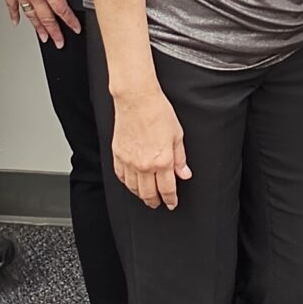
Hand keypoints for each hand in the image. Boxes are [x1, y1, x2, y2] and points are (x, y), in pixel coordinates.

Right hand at [1, 0, 85, 46]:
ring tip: (43, 37)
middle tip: (59, 43)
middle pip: (46, 17)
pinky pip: (11, 5)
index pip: (61, 9)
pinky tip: (16, 22)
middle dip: (54, 32)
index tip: (75, 29)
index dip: (70, 20)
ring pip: (30, 14)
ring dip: (38, 27)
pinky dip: (13, 14)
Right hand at [111, 85, 190, 209]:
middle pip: (149, 194)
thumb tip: (184, 174)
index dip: (170, 200)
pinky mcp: (118, 155)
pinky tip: (132, 184)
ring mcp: (129, 161)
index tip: (171, 203)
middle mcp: (144, 165)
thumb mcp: (177, 136)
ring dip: (141, 195)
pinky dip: (127, 184)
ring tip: (146, 196)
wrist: (137, 100)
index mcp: (162, 161)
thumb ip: (180, 158)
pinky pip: (121, 177)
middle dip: (155, 202)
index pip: (167, 189)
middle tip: (158, 204)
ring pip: (134, 188)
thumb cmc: (158, 112)